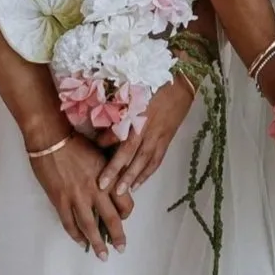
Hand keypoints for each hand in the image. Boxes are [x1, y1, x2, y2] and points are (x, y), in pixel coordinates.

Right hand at [28, 129, 125, 258]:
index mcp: (109, 177)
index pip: (125, 202)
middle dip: (118, 237)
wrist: (51, 139)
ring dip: (97, 243)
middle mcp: (96, 190)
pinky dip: (76, 235)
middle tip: (121, 249)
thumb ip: (111, 170)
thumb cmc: (76, 142)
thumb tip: (117, 181)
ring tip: (102, 256)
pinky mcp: (60, 200)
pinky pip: (69, 223)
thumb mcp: (102, 153)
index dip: (126, 213)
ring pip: (90, 226)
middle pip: (111, 219)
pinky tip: (81, 242)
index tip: (124, 219)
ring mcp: (77, 197)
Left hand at [99, 75, 195, 209]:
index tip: (92, 148)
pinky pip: (156, 160)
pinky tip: (137, 184)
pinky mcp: (166, 140)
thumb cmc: (154, 83)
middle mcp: (146, 127)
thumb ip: (118, 104)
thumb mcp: (134, 88)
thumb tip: (100, 118)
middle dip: (115, 169)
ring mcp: (158, 135)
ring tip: (119, 191)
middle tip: (102, 185)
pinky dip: (146, 173)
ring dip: (131, 177)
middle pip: (129, 151)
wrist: (182, 82)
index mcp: (136, 112)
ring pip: (143, 160)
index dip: (104, 141)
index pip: (117, 131)